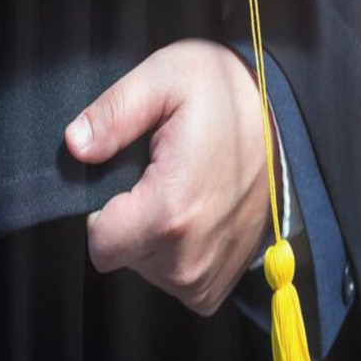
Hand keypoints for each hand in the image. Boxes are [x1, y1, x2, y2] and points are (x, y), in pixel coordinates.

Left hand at [64, 38, 276, 316]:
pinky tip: (194, 213)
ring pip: (146, 267)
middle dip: (128, 219)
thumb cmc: (224, 94)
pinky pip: (177, 281)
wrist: (285, 117)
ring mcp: (211, 273)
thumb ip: (113, 114)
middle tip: (159, 175)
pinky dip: (176, 253)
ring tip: (182, 189)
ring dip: (152, 236)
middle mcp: (190, 256)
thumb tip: (74, 145)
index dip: (101, 208)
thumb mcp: (164, 79)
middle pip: (122, 256)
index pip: (99, 243)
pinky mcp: (225, 278)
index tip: (129, 178)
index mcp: (170, 212)